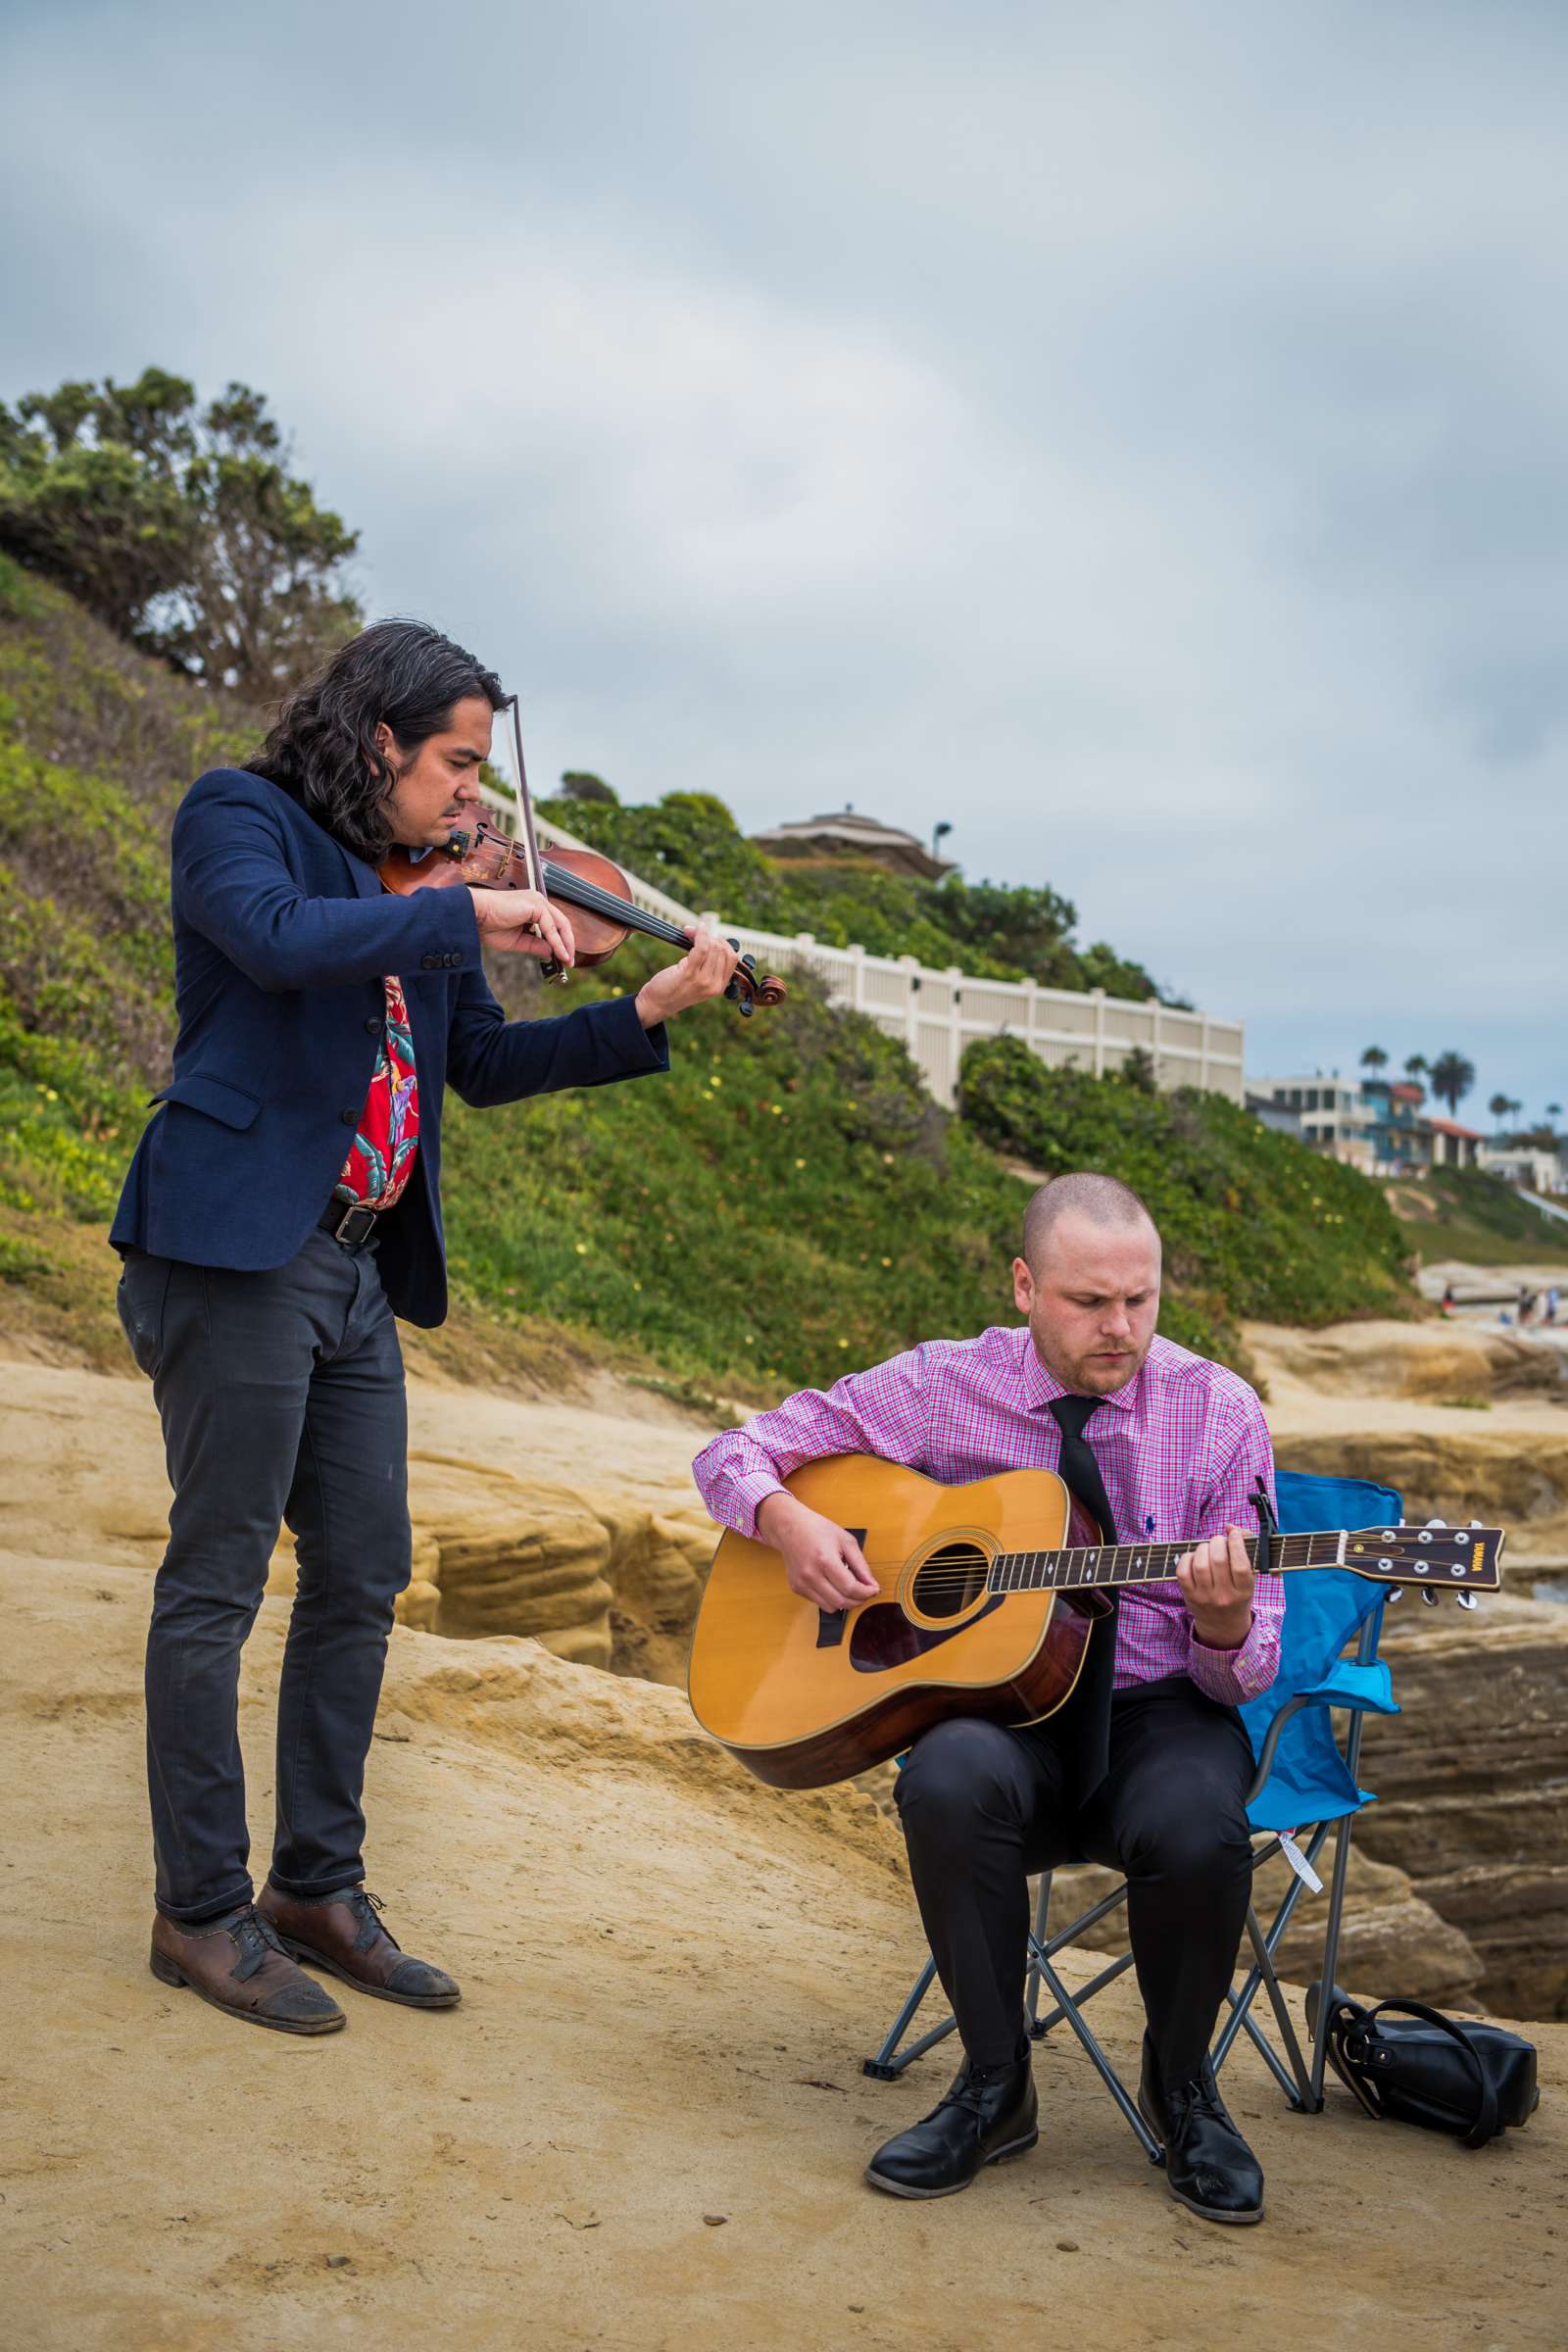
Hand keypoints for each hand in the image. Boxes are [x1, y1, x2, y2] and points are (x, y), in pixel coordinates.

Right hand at [467, 885, 575, 967]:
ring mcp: (537, 900)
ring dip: (565, 944)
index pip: (554, 924)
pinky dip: (557, 941)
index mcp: (532, 907)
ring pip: (560, 924)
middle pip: (561, 923)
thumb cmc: (487, 926)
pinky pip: (551, 925)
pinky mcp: (534, 904)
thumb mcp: (517, 942)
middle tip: (569, 962)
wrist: (473, 917)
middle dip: (568, 944)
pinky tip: (560, 954)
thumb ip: (535, 945)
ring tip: (567, 960)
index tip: (564, 959)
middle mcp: (536, 901)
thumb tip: (552, 953)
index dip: (561, 942)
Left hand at [633, 927, 739, 1025]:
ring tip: (689, 932)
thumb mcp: (698, 980)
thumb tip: (708, 936)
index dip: (723, 942)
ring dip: (701, 934)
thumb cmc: (675, 988)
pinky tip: (691, 930)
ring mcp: (703, 981)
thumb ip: (708, 964)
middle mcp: (714, 985)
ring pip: (713, 947)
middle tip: (694, 932)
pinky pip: (701, 948)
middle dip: (709, 936)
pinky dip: (699, 935)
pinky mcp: (690, 974)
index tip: (709, 937)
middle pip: (722, 950)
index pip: (732, 958)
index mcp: (720, 986)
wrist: (658, 1005)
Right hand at [756, 1492, 879, 1610]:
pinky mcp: (796, 1588)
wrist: (790, 1527)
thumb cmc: (817, 1529)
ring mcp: (802, 1583)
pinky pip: (819, 1603)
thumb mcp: (846, 1541)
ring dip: (845, 1603)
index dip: (866, 1593)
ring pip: (830, 1607)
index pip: (850, 1588)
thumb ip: (861, 1565)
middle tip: (865, 1592)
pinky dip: (830, 1598)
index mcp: (825, 1560)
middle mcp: (811, 1574)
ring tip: (849, 1589)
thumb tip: (871, 1584)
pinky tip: (832, 1585)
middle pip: (841, 1602)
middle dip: (858, 1600)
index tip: (874, 1590)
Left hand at [1175, 1525, 1255, 1651]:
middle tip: (1219, 1541)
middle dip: (1218, 1542)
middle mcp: (1224, 1596)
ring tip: (1208, 1548)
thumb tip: (1229, 1526)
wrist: (1223, 1625)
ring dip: (1203, 1548)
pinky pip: (1183, 1571)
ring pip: (1200, 1564)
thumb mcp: (1249, 1578)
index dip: (1236, 1544)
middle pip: (1218, 1560)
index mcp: (1244, 1592)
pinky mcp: (1189, 1596)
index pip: (1240, 1565)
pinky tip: (1195, 1557)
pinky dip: (1188, 1558)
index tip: (1234, 1533)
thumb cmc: (1237, 1594)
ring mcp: (1205, 1597)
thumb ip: (1244, 1550)